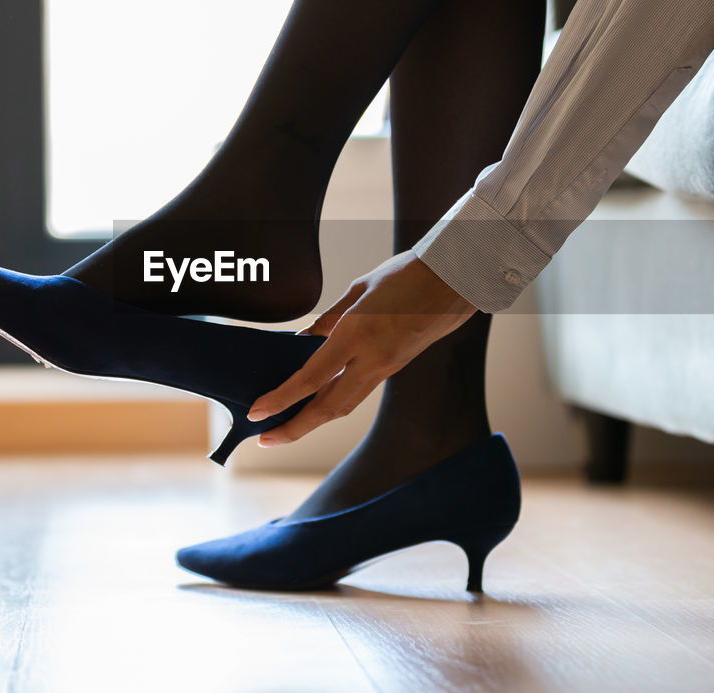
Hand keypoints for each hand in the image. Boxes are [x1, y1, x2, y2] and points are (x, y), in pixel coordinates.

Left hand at [246, 251, 477, 445]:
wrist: (456, 281)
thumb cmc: (406, 275)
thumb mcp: (357, 291)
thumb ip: (327, 320)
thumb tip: (302, 341)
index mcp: (357, 334)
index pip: (311, 378)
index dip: (281, 399)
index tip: (256, 413)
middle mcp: (372, 359)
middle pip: (327, 408)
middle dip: (293, 429)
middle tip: (265, 439)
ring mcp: (386, 367)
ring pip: (343, 406)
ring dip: (311, 421)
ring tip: (284, 427)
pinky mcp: (394, 368)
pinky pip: (357, 393)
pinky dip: (331, 403)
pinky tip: (314, 403)